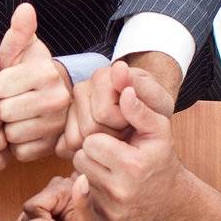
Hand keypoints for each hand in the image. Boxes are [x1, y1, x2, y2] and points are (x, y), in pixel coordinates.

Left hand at [0, 4, 72, 162]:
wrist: (46, 99)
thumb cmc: (24, 72)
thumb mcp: (16, 48)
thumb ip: (15, 31)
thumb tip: (25, 8)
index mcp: (46, 72)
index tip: (3, 83)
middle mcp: (58, 98)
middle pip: (4, 112)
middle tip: (7, 101)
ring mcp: (57, 126)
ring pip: (11, 134)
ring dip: (5, 127)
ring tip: (13, 116)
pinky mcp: (51, 148)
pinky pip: (19, 152)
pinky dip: (14, 145)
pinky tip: (20, 131)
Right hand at [57, 59, 176, 158]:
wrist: (146, 115)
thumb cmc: (152, 107)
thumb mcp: (157, 98)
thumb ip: (138, 85)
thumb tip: (119, 68)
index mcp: (102, 76)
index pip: (103, 114)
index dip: (121, 123)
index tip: (132, 119)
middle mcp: (82, 89)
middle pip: (89, 129)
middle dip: (111, 135)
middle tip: (125, 129)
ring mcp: (70, 107)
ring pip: (77, 140)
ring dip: (99, 145)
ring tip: (116, 135)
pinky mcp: (63, 126)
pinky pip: (66, 146)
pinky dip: (85, 152)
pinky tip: (102, 144)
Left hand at [71, 82, 184, 220]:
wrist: (171, 202)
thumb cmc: (161, 160)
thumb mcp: (159, 131)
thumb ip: (140, 109)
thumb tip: (124, 88)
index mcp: (132, 165)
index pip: (91, 141)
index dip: (101, 139)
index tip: (114, 142)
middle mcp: (120, 192)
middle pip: (80, 160)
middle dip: (92, 155)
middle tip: (110, 157)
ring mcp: (111, 212)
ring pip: (77, 180)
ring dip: (89, 173)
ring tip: (109, 172)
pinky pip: (81, 203)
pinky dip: (89, 196)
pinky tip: (106, 191)